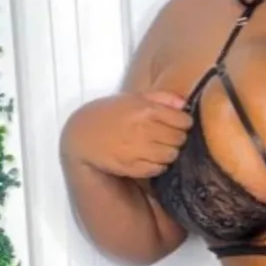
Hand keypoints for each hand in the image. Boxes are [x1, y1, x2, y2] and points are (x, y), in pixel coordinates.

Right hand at [61, 90, 192, 178]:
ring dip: (169, 152)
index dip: (184, 123)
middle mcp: (144, 129)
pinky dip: (159, 164)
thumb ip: (160, 97)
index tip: (180, 124)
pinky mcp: (134, 167)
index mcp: (145, 109)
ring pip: (172, 155)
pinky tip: (150, 157)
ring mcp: (139, 150)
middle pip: (179, 139)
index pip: (183, 120)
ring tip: (159, 147)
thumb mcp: (131, 98)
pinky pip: (159, 168)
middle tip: (168, 137)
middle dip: (178, 138)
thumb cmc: (107, 114)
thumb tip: (183, 103)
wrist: (81, 136)